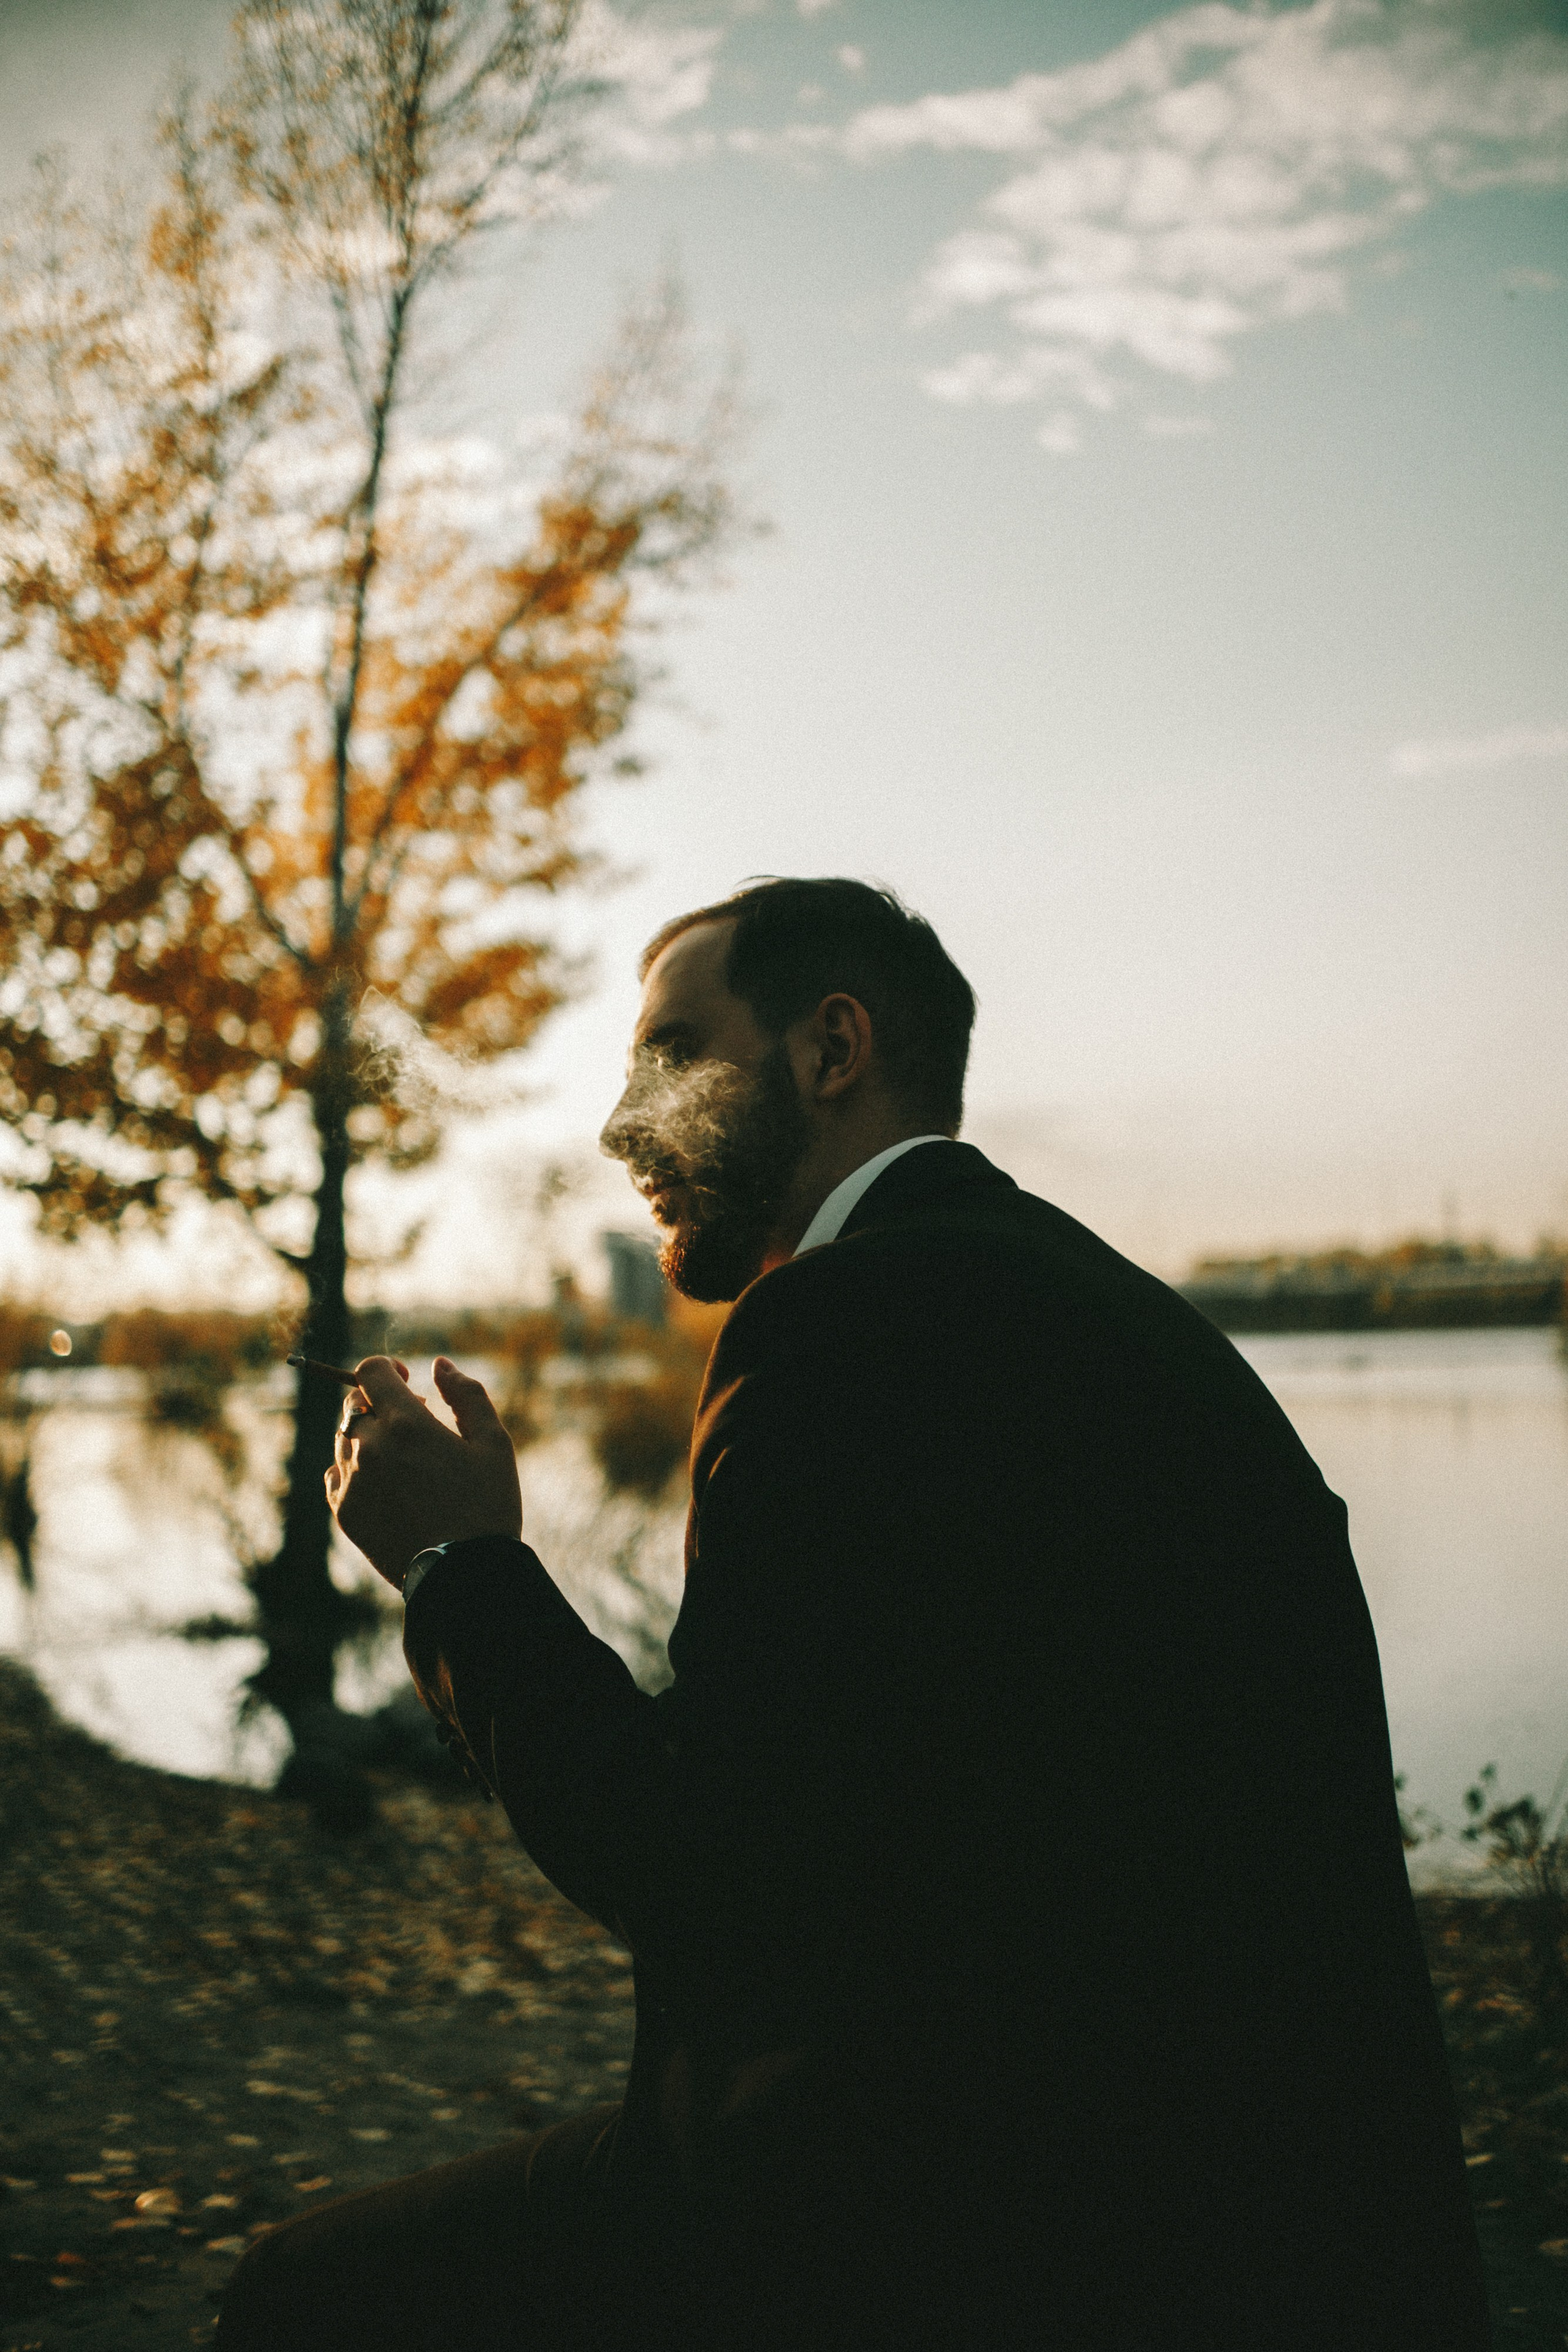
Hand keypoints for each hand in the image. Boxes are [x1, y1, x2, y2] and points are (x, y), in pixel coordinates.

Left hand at [325, 1355, 521, 1590]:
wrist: (465, 1577)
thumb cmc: (487, 1507)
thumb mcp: (493, 1443)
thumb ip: (466, 1395)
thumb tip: (439, 1365)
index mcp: (405, 1424)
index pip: (370, 1371)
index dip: (388, 1368)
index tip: (407, 1380)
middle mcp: (369, 1448)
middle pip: (354, 1403)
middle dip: (381, 1403)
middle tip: (417, 1424)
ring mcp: (351, 1482)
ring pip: (344, 1439)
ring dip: (369, 1436)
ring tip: (406, 1460)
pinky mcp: (345, 1513)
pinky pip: (336, 1474)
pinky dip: (355, 1469)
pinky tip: (387, 1484)